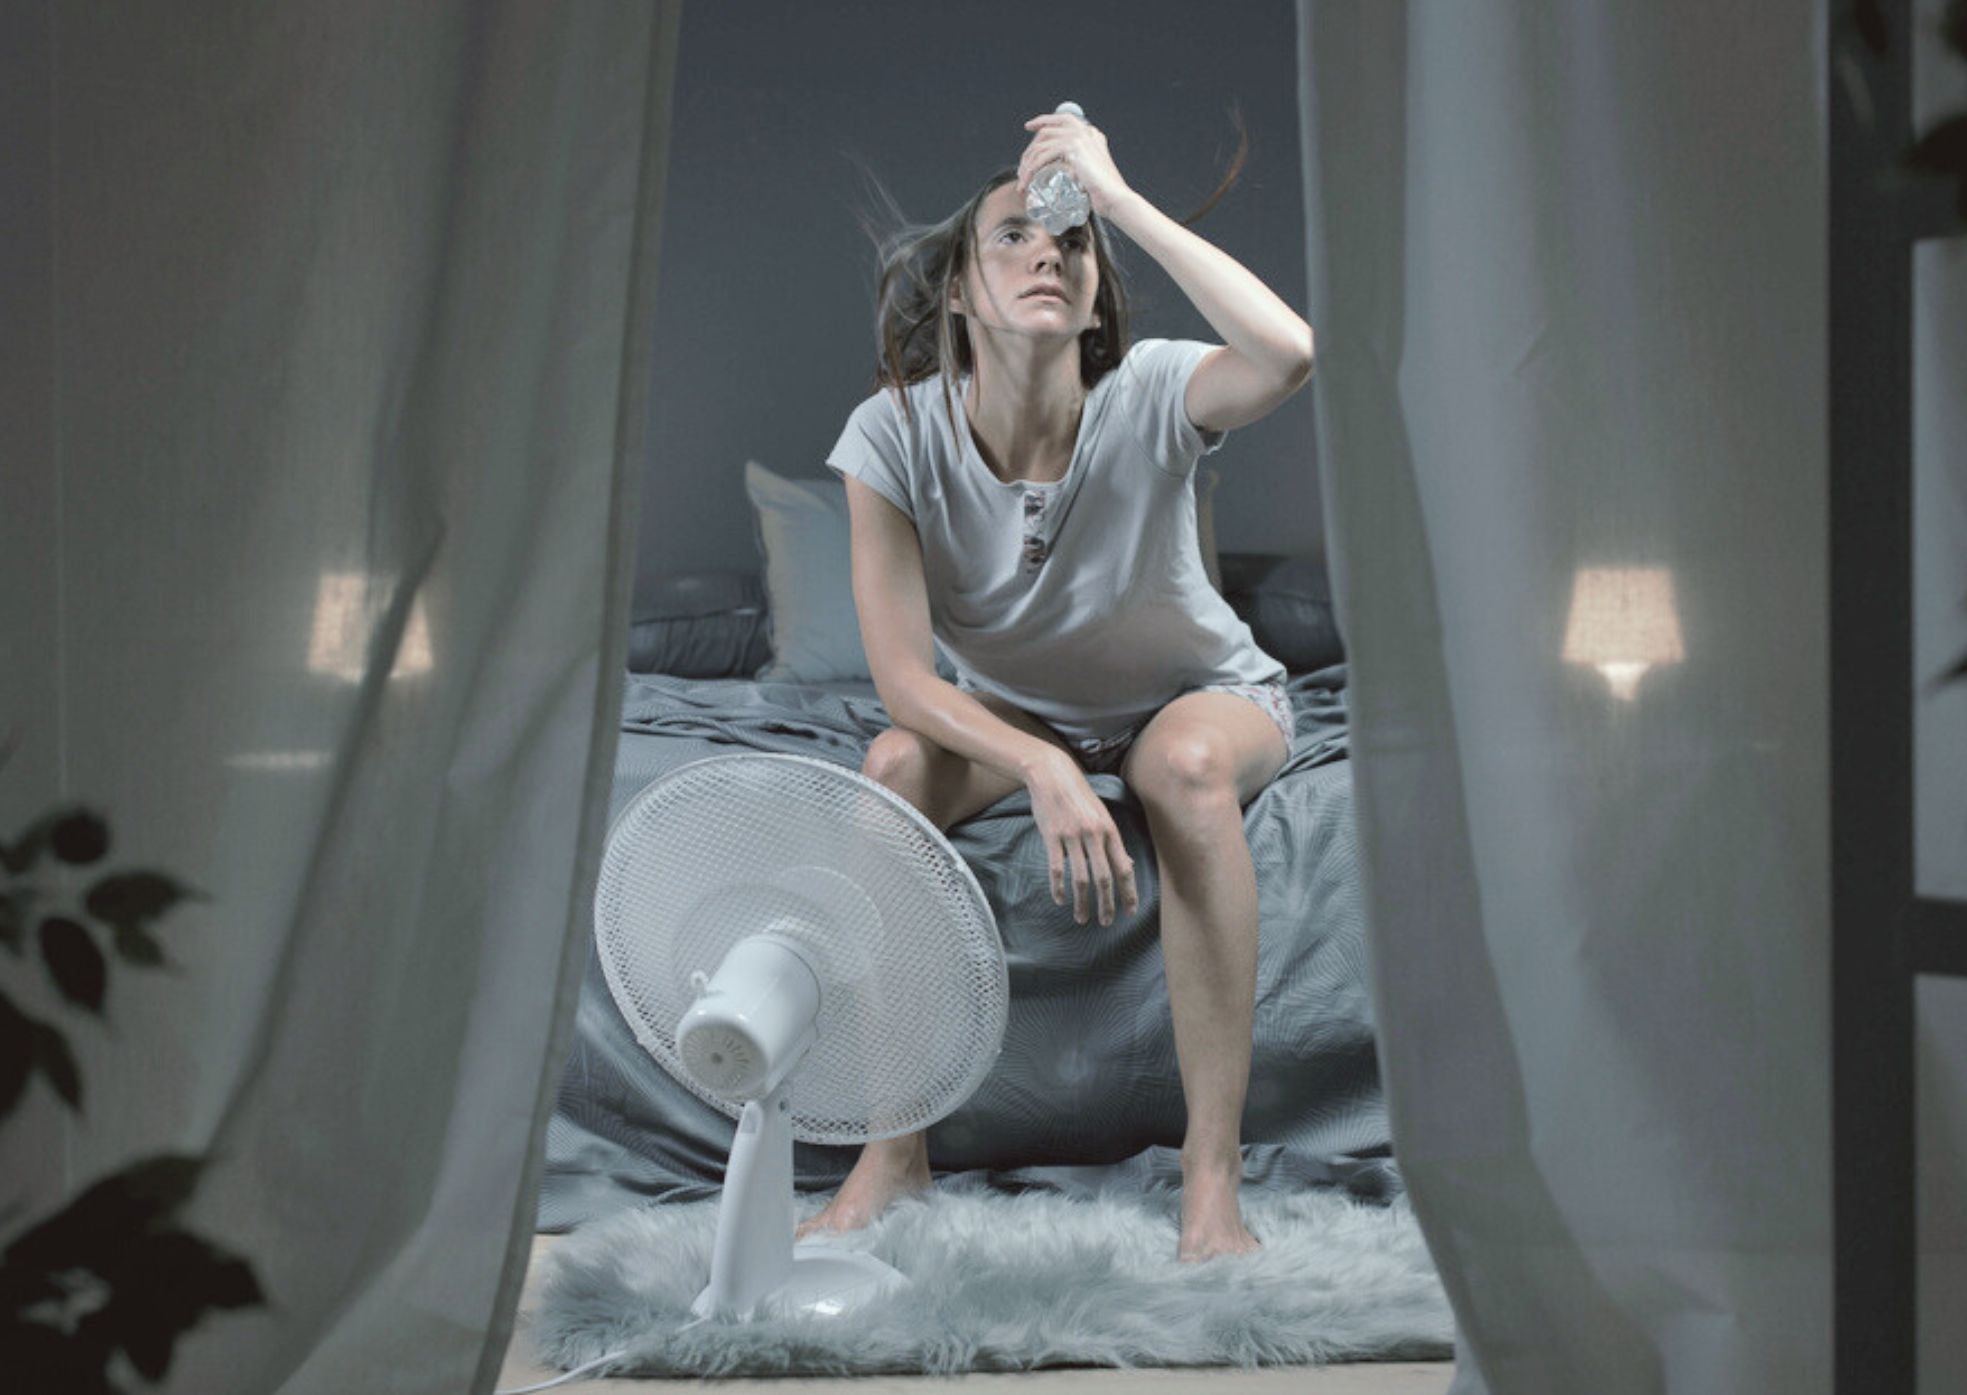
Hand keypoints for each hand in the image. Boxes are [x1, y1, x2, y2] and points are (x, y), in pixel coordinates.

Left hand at [1018, 113, 1133, 219]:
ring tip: (1023, 179)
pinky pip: (1043, 155)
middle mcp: (1085, 132)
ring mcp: (1079, 138)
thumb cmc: (1105, 194)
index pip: (1062, 119)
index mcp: (1091, 134)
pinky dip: (1031, 168)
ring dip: (1027, 162)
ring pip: (1042, 144)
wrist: (1114, 198)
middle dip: (1030, 149)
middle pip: (1047, 130)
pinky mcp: (1073, 148)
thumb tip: (1069, 173)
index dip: (1043, 120)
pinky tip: (1027, 180)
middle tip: (1022, 167)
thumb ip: (1082, 167)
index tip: (1029, 126)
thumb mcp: (1093, 174)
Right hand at [1023, 749, 1139, 926]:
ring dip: (1083, 902)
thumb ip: (1113, 842)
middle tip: (1106, 922)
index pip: (1123, 868)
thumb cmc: (1079, 796)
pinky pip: (1057, 868)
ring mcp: (1072, 836)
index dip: (1129, 892)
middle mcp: (1094, 834)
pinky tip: (1060, 900)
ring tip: (1082, 918)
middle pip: (1104, 877)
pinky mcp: (1052, 836)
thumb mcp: (1102, 815)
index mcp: (1110, 830)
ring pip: (1081, 877)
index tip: (1130, 911)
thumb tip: (1127, 865)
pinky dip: (1059, 887)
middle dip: (1107, 904)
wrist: (1052, 774)